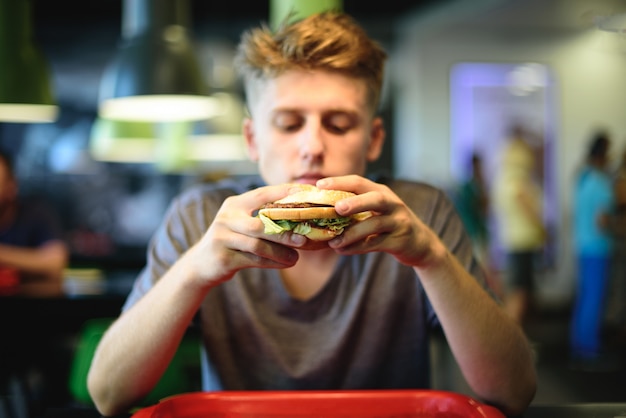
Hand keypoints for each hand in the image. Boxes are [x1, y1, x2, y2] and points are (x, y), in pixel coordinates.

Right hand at [185, 184, 307, 286]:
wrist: (200, 264)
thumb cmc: (231, 241)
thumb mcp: (240, 223)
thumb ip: (262, 218)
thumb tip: (298, 218)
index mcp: (234, 205)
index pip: (261, 194)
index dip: (283, 193)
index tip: (305, 193)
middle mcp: (226, 218)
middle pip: (261, 225)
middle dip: (285, 233)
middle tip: (304, 239)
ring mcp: (222, 238)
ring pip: (258, 245)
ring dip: (280, 253)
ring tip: (296, 258)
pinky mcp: (223, 258)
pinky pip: (253, 260)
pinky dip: (272, 263)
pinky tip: (285, 264)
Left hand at [318, 175, 442, 266]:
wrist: (420, 243)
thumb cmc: (388, 224)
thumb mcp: (376, 209)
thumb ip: (355, 207)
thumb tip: (320, 210)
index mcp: (382, 192)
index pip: (360, 182)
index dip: (340, 182)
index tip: (319, 185)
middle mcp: (392, 204)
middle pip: (376, 199)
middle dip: (356, 202)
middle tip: (337, 208)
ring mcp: (398, 222)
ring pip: (375, 224)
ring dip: (352, 233)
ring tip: (333, 241)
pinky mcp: (400, 241)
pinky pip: (376, 244)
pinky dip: (358, 247)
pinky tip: (343, 250)